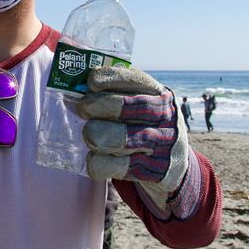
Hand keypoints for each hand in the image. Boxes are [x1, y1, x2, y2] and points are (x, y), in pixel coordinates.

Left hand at [77, 66, 199, 218]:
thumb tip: (73, 90)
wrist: (174, 164)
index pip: (136, 80)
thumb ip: (117, 94)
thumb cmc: (145, 125)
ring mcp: (162, 144)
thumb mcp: (142, 105)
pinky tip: (93, 158)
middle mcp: (165, 117)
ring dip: (97, 136)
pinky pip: (119, 167)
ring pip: (124, 138)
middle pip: (128, 107)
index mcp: (160, 94)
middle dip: (98, 105)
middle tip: (82, 108)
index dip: (111, 78)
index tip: (91, 82)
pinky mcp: (156, 171)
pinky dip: (99, 163)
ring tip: (88, 135)